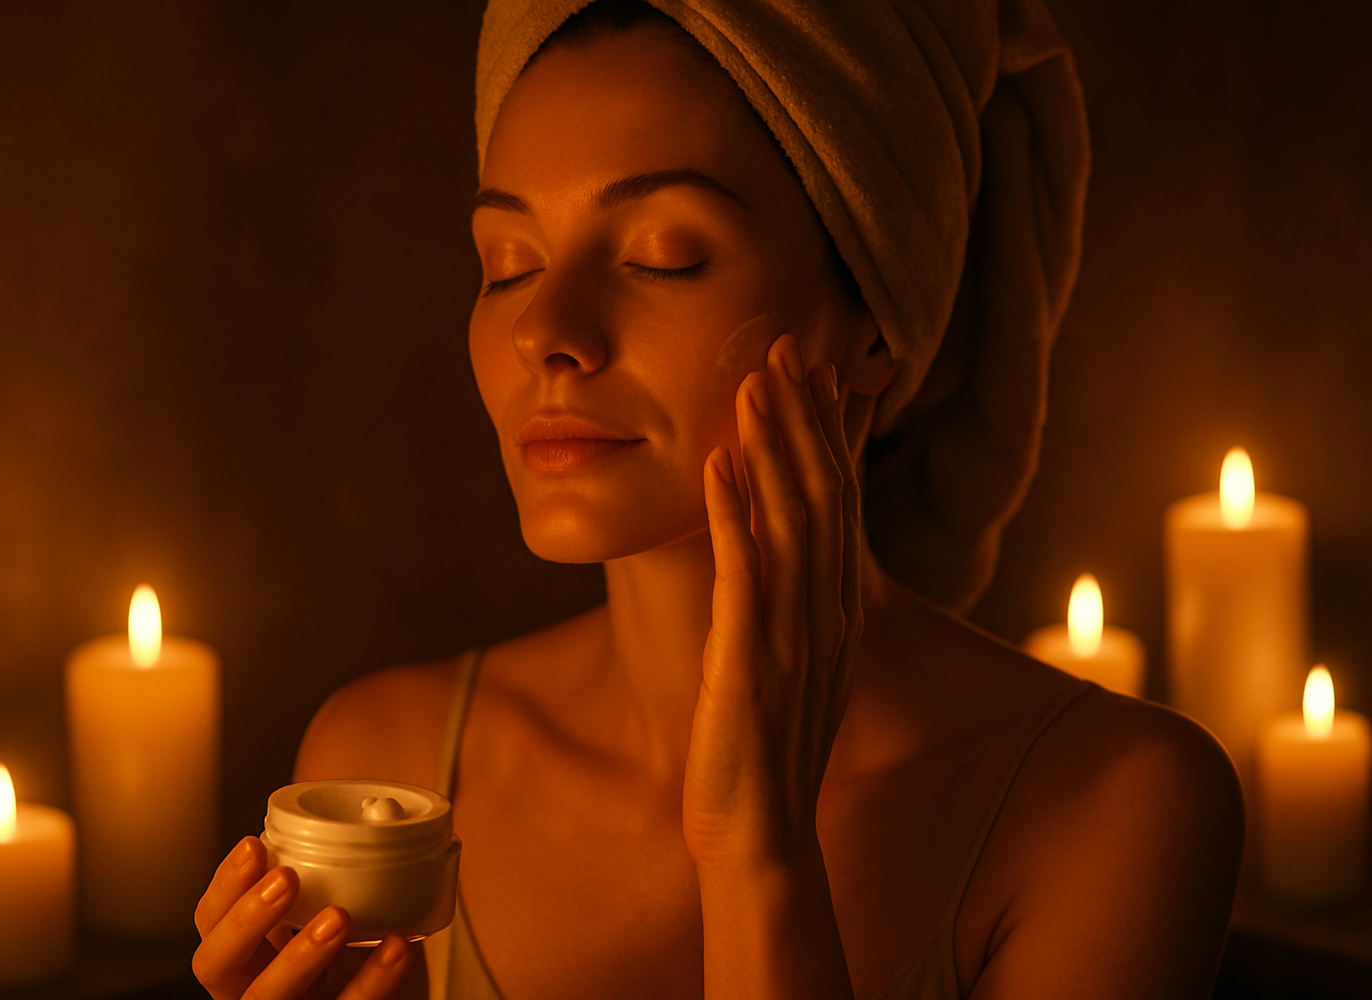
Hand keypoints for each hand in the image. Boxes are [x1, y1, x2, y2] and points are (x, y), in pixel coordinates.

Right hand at [193, 836, 413, 999]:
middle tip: (286, 879)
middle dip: (245, 919)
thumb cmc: (360, 962)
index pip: (210, 924)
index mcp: (247, 960)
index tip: (254, 845)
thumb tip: (378, 816)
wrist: (394, 997)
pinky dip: (374, 980)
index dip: (224, 887)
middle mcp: (256, 990)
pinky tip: (396, 946)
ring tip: (339, 915)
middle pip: (217, 965)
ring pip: (268, 998)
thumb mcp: (332, 921)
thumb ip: (336, 881)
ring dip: (300, 954)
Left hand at [684, 333, 862, 870]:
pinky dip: (731, 512)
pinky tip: (716, 463)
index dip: (825, 433)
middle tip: (784, 348)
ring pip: (790, 519)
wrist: (763, 834)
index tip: (812, 373)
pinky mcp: (749, 662)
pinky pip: (743, 573)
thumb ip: (795, 604)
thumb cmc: (768, 751)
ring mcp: (792, 637)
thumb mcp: (795, 665)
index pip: (838, 502)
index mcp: (838, 612)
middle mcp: (827, 614)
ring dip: (771, 446)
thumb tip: (782, 550)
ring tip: (752, 382)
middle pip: (821, 495)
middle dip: (802, 418)